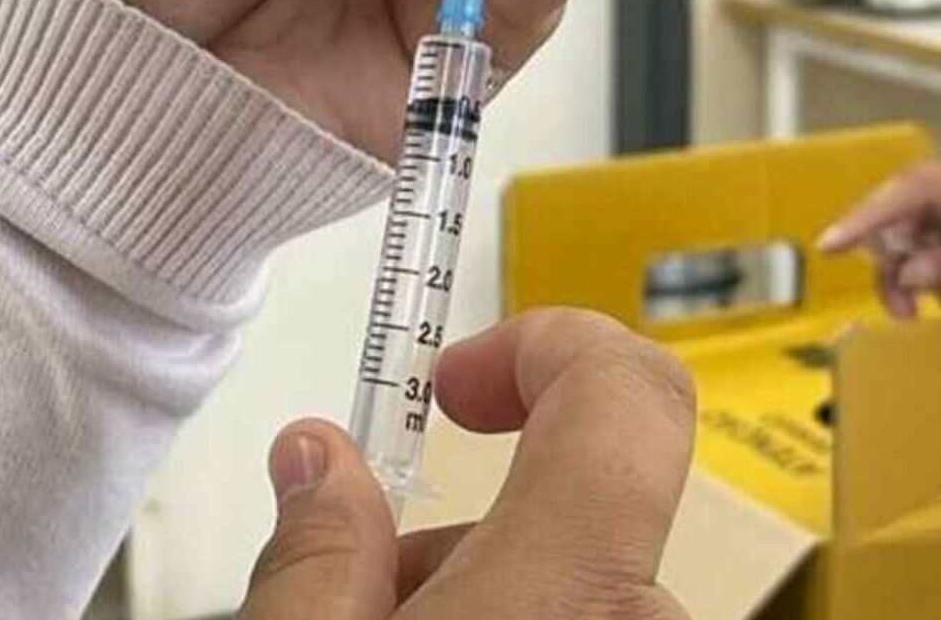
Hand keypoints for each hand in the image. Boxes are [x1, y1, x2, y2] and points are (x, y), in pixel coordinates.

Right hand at [240, 309, 695, 619]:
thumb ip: (314, 554)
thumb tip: (319, 460)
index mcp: (573, 589)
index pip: (625, 387)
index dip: (543, 346)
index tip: (458, 382)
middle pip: (577, 509)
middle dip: (464, 526)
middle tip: (359, 586)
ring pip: (582, 585)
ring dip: (485, 595)